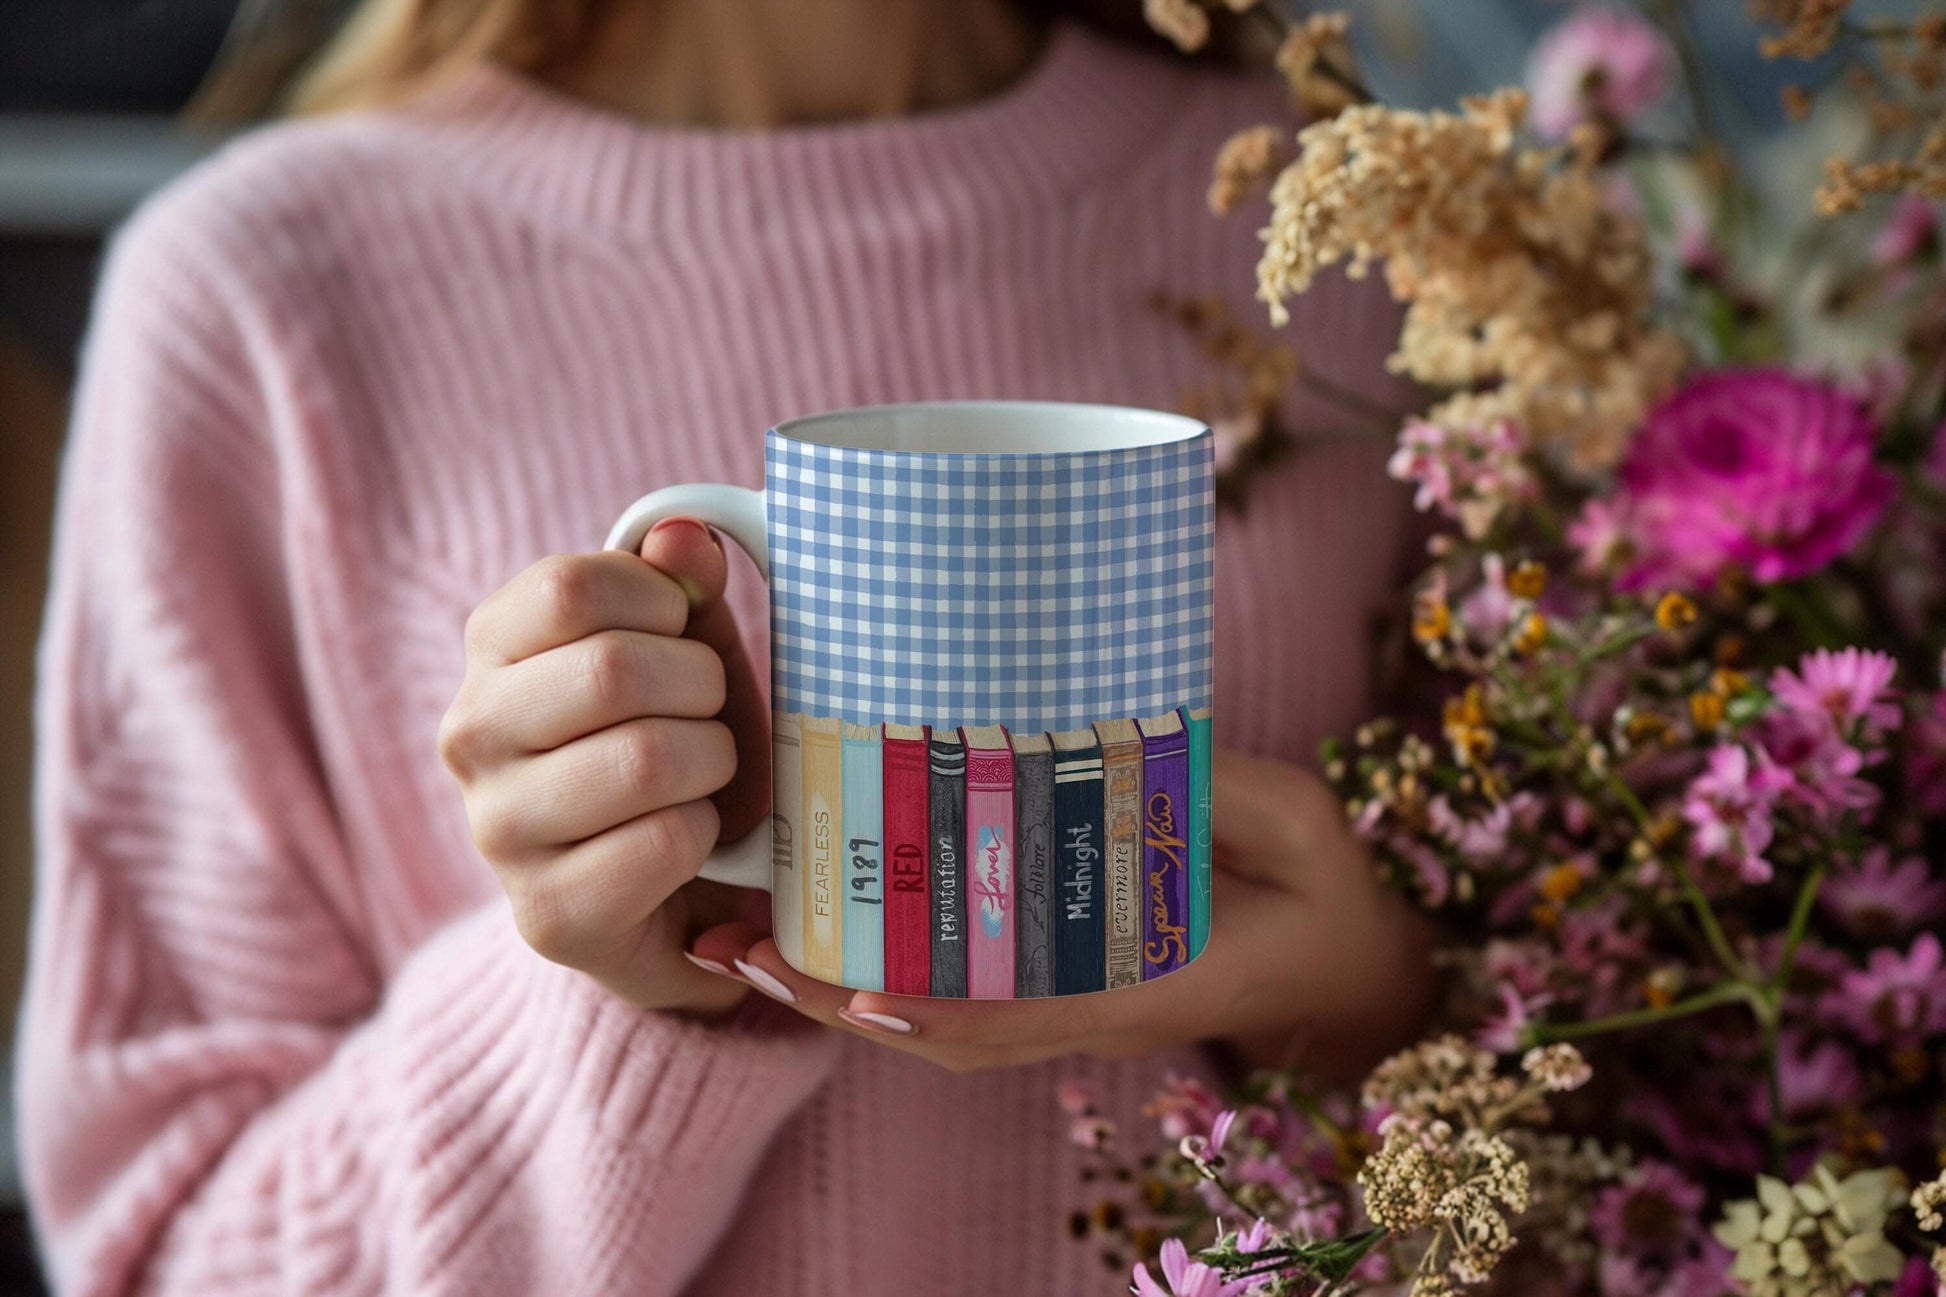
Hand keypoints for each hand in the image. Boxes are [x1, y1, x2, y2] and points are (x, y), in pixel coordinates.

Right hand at [438, 518, 771, 1016]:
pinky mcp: (548, 915)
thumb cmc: (674, 745)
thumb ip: (683, 586)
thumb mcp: (686, 650)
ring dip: (711, 765)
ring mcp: (498, 831)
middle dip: (701, 688)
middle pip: (613, 670)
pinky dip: (704, 834)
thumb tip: (685, 536)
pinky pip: (665, 841)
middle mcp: (470, 736)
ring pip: (646, 758)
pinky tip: (687, 842)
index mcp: (491, 650)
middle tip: (708, 716)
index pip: (568, 586)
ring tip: (702, 779)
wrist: (673, 893)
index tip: (680, 634)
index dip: (660, 601)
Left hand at [689, 746, 1435, 1076]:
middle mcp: (1091, 1006)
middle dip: (837, 999)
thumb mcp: (1294, 824)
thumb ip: (1218, 789)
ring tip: (740, 944)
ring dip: (836, 994)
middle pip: (944, 1029)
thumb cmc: (1323, 889)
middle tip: (739, 945)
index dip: (935, 1007)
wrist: (1349, 962)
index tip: (856, 991)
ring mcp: (1072, 1003)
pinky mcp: (1063, 985)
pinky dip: (881, 979)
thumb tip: (1123, 743)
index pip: (1023, 1013)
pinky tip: (821, 938)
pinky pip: (958, 997)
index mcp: (1148, 981)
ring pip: (935, 1022)